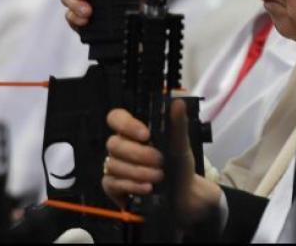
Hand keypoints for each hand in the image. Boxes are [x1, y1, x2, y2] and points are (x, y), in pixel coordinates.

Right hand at [102, 103, 220, 227]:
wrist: (183, 193)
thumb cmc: (178, 164)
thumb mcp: (181, 144)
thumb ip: (178, 124)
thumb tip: (178, 102)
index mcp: (134, 131)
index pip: (116, 117)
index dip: (126, 125)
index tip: (146, 135)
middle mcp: (120, 146)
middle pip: (114, 144)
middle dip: (139, 154)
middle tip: (160, 161)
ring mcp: (114, 165)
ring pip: (114, 164)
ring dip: (139, 171)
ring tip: (160, 176)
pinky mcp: (112, 186)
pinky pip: (112, 183)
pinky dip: (132, 185)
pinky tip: (148, 187)